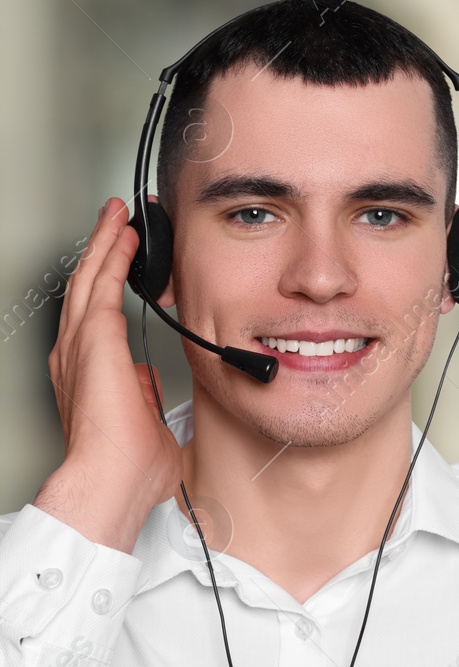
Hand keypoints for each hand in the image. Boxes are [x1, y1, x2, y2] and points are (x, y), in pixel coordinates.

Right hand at [36, 198, 179, 552]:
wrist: (111, 479)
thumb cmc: (127, 468)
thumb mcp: (143, 422)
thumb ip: (141, 396)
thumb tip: (144, 381)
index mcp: (89, 375)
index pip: (97, 317)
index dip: (108, 285)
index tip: (121, 265)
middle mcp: (76, 356)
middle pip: (87, 288)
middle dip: (102, 252)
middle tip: (116, 223)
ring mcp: (81, 345)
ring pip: (90, 277)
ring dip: (105, 244)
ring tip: (118, 217)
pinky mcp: (94, 338)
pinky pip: (102, 282)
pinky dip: (111, 253)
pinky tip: (122, 232)